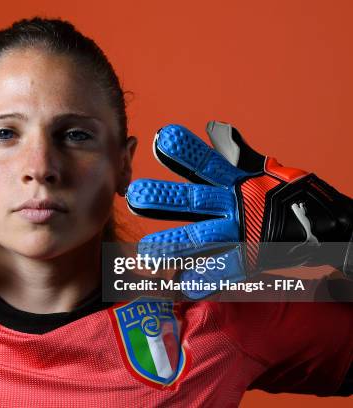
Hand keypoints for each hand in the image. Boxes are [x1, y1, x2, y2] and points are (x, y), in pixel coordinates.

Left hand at [127, 121, 352, 298]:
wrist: (333, 228)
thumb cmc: (292, 197)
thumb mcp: (264, 171)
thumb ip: (236, 154)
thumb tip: (215, 130)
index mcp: (239, 182)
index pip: (207, 164)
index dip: (185, 153)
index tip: (160, 139)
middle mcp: (239, 205)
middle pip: (196, 201)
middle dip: (165, 200)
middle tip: (135, 197)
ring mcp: (246, 232)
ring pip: (203, 237)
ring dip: (174, 244)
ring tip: (146, 250)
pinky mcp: (255, 257)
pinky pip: (226, 270)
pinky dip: (206, 279)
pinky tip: (183, 285)